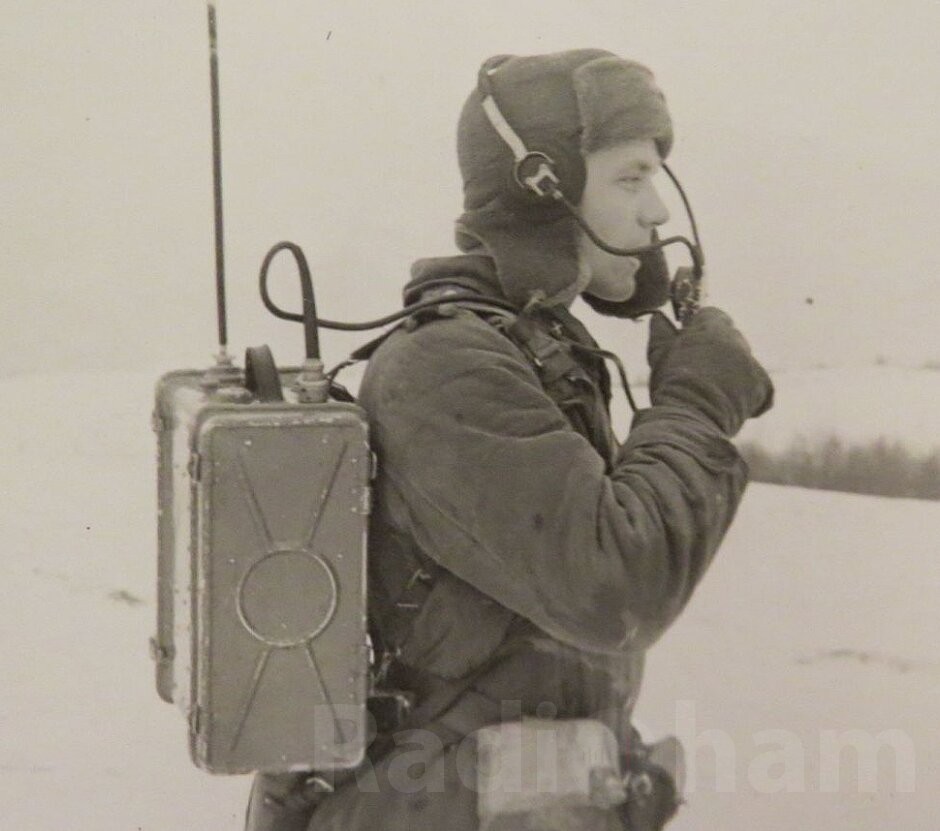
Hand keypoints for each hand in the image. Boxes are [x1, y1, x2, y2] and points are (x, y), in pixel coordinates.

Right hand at [647, 308, 773, 435]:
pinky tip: (732, 404)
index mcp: (710, 327)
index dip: (699, 329)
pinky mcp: (763, 386)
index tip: (689, 345)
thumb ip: (661, 334)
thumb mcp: (659, 356)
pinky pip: (761, 386)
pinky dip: (750, 394)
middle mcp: (737, 339)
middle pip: (730, 338)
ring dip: (732, 372)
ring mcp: (752, 362)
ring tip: (713, 392)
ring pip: (744, 362)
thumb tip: (658, 317)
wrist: (690, 417)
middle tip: (698, 372)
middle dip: (717, 351)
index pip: (711, 315)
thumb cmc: (671, 385)